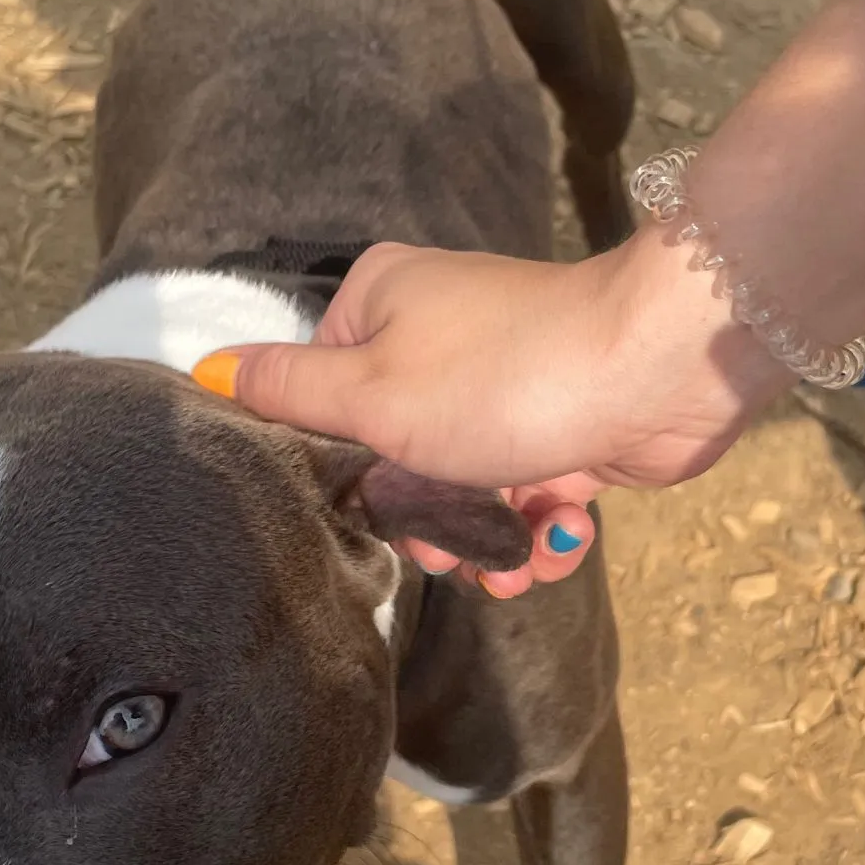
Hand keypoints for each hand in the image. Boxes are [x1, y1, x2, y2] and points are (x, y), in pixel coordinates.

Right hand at [193, 230, 786, 593]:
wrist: (657, 372)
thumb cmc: (505, 376)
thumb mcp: (370, 393)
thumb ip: (288, 393)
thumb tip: (208, 371)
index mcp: (381, 304)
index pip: (320, 392)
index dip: (338, 458)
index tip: (367, 495)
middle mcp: (440, 335)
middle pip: (393, 454)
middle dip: (424, 519)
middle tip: (447, 539)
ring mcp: (505, 382)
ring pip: (465, 488)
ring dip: (486, 542)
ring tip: (511, 560)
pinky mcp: (563, 424)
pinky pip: (527, 492)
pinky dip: (539, 527)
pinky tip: (557, 538)